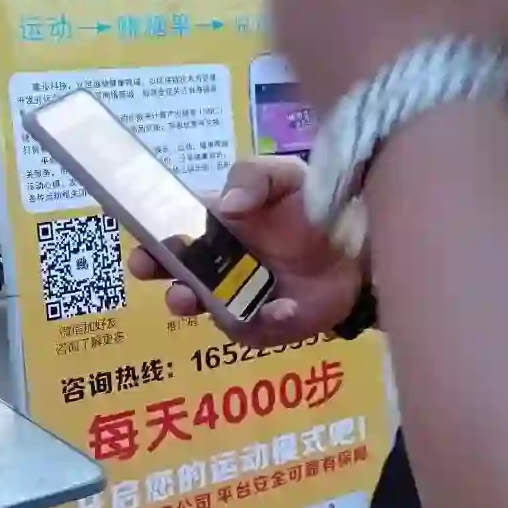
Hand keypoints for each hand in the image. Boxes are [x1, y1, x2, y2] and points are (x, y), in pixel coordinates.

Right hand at [126, 157, 364, 346]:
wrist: (367, 244)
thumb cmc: (318, 205)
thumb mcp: (286, 176)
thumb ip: (252, 179)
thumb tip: (225, 208)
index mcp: (216, 227)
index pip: (173, 234)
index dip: (150, 241)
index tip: (139, 246)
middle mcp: (221, 266)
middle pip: (178, 278)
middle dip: (161, 278)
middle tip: (155, 275)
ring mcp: (242, 298)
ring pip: (209, 311)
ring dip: (198, 306)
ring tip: (193, 298)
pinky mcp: (270, 324)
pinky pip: (255, 331)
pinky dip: (264, 322)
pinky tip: (282, 308)